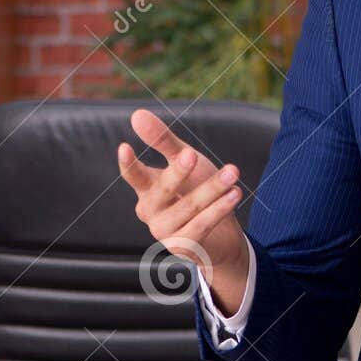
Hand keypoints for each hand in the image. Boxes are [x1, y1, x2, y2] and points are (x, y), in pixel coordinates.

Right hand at [118, 108, 250, 313]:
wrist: (221, 235)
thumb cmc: (197, 190)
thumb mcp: (184, 160)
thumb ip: (163, 141)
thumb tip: (137, 114)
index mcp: (147, 189)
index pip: (134, 175)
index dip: (129, 164)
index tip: (125, 147)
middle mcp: (150, 211)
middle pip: (162, 190)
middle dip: (177, 172)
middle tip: (191, 154)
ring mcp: (164, 231)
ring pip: (187, 207)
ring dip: (212, 189)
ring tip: (233, 172)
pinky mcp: (183, 246)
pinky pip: (201, 225)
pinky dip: (219, 209)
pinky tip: (235, 194)